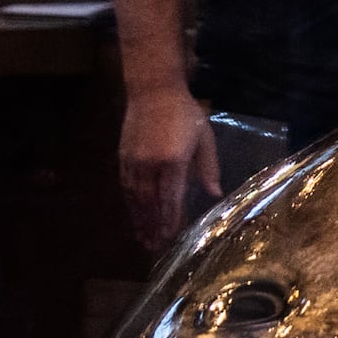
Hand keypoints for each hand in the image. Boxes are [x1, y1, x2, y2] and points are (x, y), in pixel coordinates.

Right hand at [120, 88, 221, 251]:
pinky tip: (133, 215)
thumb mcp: (204, 138)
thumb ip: (208, 168)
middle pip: (150, 203)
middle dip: (153, 226)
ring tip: (142, 239)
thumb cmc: (184, 113)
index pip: (170, 198)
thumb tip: (214, 194)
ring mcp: (133, 162)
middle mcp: (150, 164)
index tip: (171, 236)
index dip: (170, 219)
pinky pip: (125, 187)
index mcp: (173, 160)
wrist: (153, 91)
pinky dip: (129, 204)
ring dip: (139, 220)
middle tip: (154, 246)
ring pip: (135, 198)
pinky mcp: (123, 157)